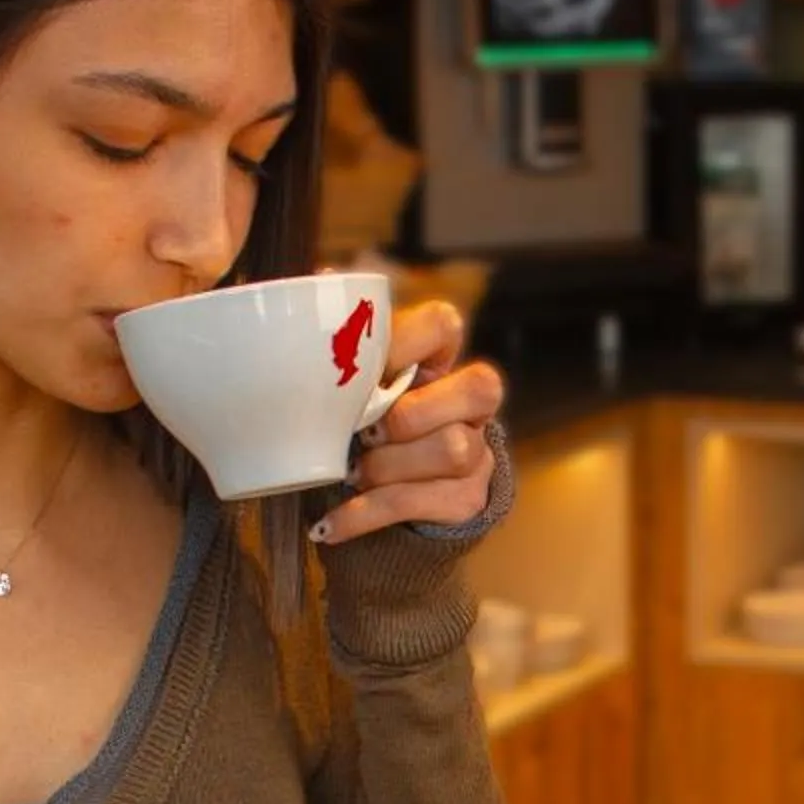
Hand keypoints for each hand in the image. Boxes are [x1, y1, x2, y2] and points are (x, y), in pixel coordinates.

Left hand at [309, 300, 504, 545]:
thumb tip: (323, 278)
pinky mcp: (466, 501)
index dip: (412, 340)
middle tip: (366, 433)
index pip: (446, 324)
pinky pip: (418, 502)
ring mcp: (477, 454)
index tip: (373, 367)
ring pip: (452, 448)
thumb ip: (345, 343)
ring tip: (350, 475)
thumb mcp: (351, 391)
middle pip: (479, 387)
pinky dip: (363, 514)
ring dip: (386, 467)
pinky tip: (329, 525)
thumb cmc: (359, 436)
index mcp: (438, 361)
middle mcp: (470, 405)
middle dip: (415, 412)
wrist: (379, 511)